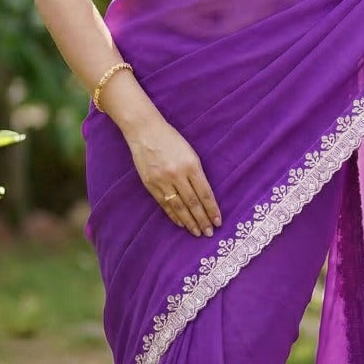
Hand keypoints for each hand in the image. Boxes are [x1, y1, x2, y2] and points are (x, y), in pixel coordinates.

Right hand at [124, 114, 221, 237]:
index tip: (218, 221)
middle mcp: (177, 174)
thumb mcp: (190, 152)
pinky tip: (181, 223)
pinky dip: (173, 215)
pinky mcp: (150, 184)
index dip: (212, 209)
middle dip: (202, 219)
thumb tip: (205, 195)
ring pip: (179, 206)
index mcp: (191, 165)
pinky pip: (164, 204)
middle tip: (209, 232)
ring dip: (189, 222)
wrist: (145, 131)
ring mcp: (162, 180)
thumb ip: (196, 173)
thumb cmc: (171, 139)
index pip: (204, 193)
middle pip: (193, 203)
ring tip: (197, 232)